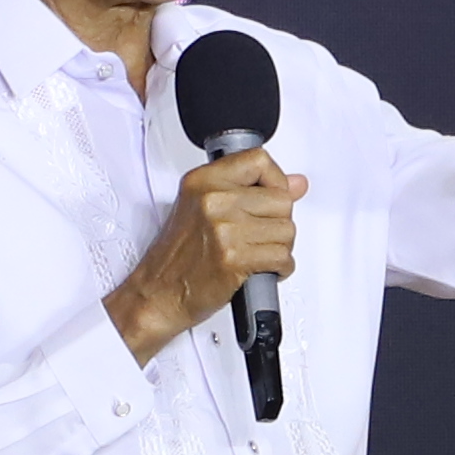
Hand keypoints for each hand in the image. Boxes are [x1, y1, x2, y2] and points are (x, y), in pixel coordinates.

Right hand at [110, 151, 304, 361]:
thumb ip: (250, 190)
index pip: (259, 160)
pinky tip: (262, 269)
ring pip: (286, 230)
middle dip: (279, 222)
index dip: (276, 181)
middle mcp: (212, 199)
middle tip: (261, 236)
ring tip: (258, 253)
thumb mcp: (204, 208)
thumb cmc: (178, 257)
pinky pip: (282, 257)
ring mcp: (223, 228)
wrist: (158, 294)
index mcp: (202, 180)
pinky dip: (280, 268)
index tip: (271, 197)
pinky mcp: (234, 257)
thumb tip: (296, 184)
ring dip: (281, 248)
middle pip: (281, 199)